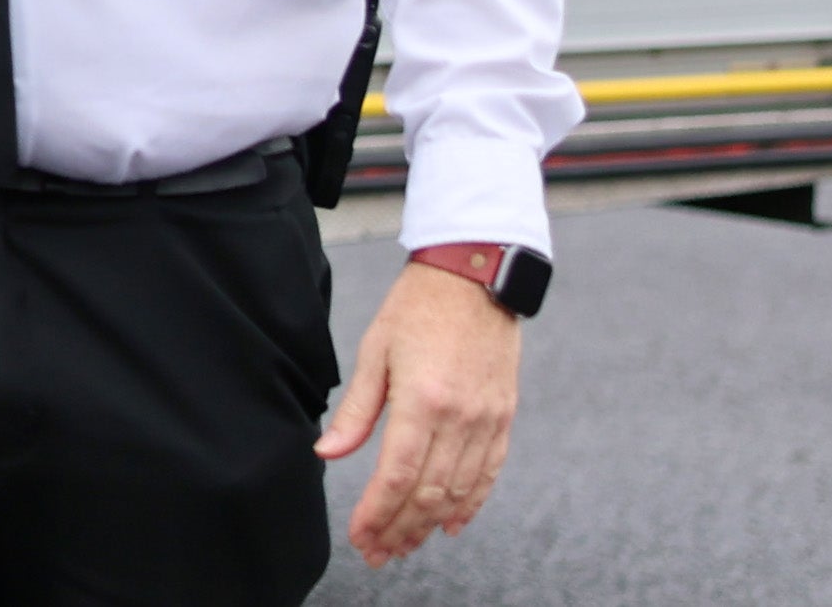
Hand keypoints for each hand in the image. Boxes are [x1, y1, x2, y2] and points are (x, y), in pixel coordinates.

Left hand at [318, 255, 524, 566]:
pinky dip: (471, 503)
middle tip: (378, 553)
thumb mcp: (375, 351)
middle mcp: (459, 417)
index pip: (397, 475)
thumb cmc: (418, 308)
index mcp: (422, 400)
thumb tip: (328, 452)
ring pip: (459, 490)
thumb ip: (357, 409)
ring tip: (405, 546)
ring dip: (430, 525)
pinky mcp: (504, 417)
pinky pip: (489, 473)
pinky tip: (451, 524)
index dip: (377, 512)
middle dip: (400, 529)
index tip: (360, 535)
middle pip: (428, 492)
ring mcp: (487, 420)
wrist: (476, 278)